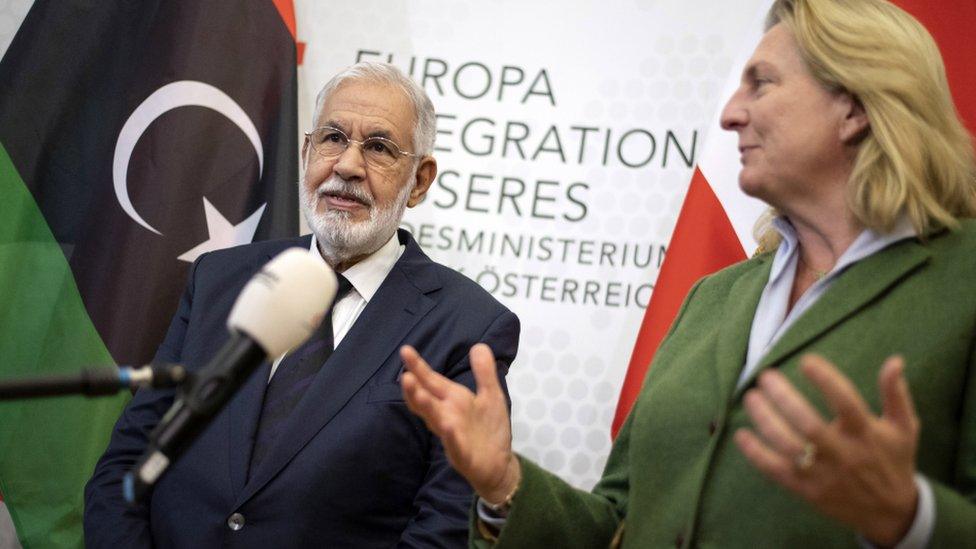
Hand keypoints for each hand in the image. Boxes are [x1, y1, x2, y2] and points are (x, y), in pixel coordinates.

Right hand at [400, 344, 520, 503]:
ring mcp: (453, 435)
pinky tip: (448, 427)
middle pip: (427, 400)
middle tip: (404, 375)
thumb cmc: (489, 429)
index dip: (419, 367)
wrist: (500, 465)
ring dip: (426, 407)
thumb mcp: (491, 395)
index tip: (405, 350)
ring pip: (435, 420)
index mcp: (453, 400)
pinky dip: (451, 436)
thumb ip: (483, 372)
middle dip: (415, 389)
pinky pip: (455, 445)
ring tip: (416, 394)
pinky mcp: (463, 454)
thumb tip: (478, 345)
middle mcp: (447, 415)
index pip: (432, 381)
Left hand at [735, 354, 919, 545]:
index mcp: (866, 434)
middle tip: (766, 376)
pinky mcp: (808, 490)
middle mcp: (844, 454)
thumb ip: (895, 394)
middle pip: (809, 425)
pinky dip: (757, 454)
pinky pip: (777, 471)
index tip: (806, 361)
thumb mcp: (904, 428)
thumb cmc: (893, 460)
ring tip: (751, 398)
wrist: (891, 513)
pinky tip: (742, 434)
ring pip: (788, 447)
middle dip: (785, 398)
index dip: (826, 381)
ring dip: (766, 421)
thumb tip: (895, 360)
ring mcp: (824, 474)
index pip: (846, 403)